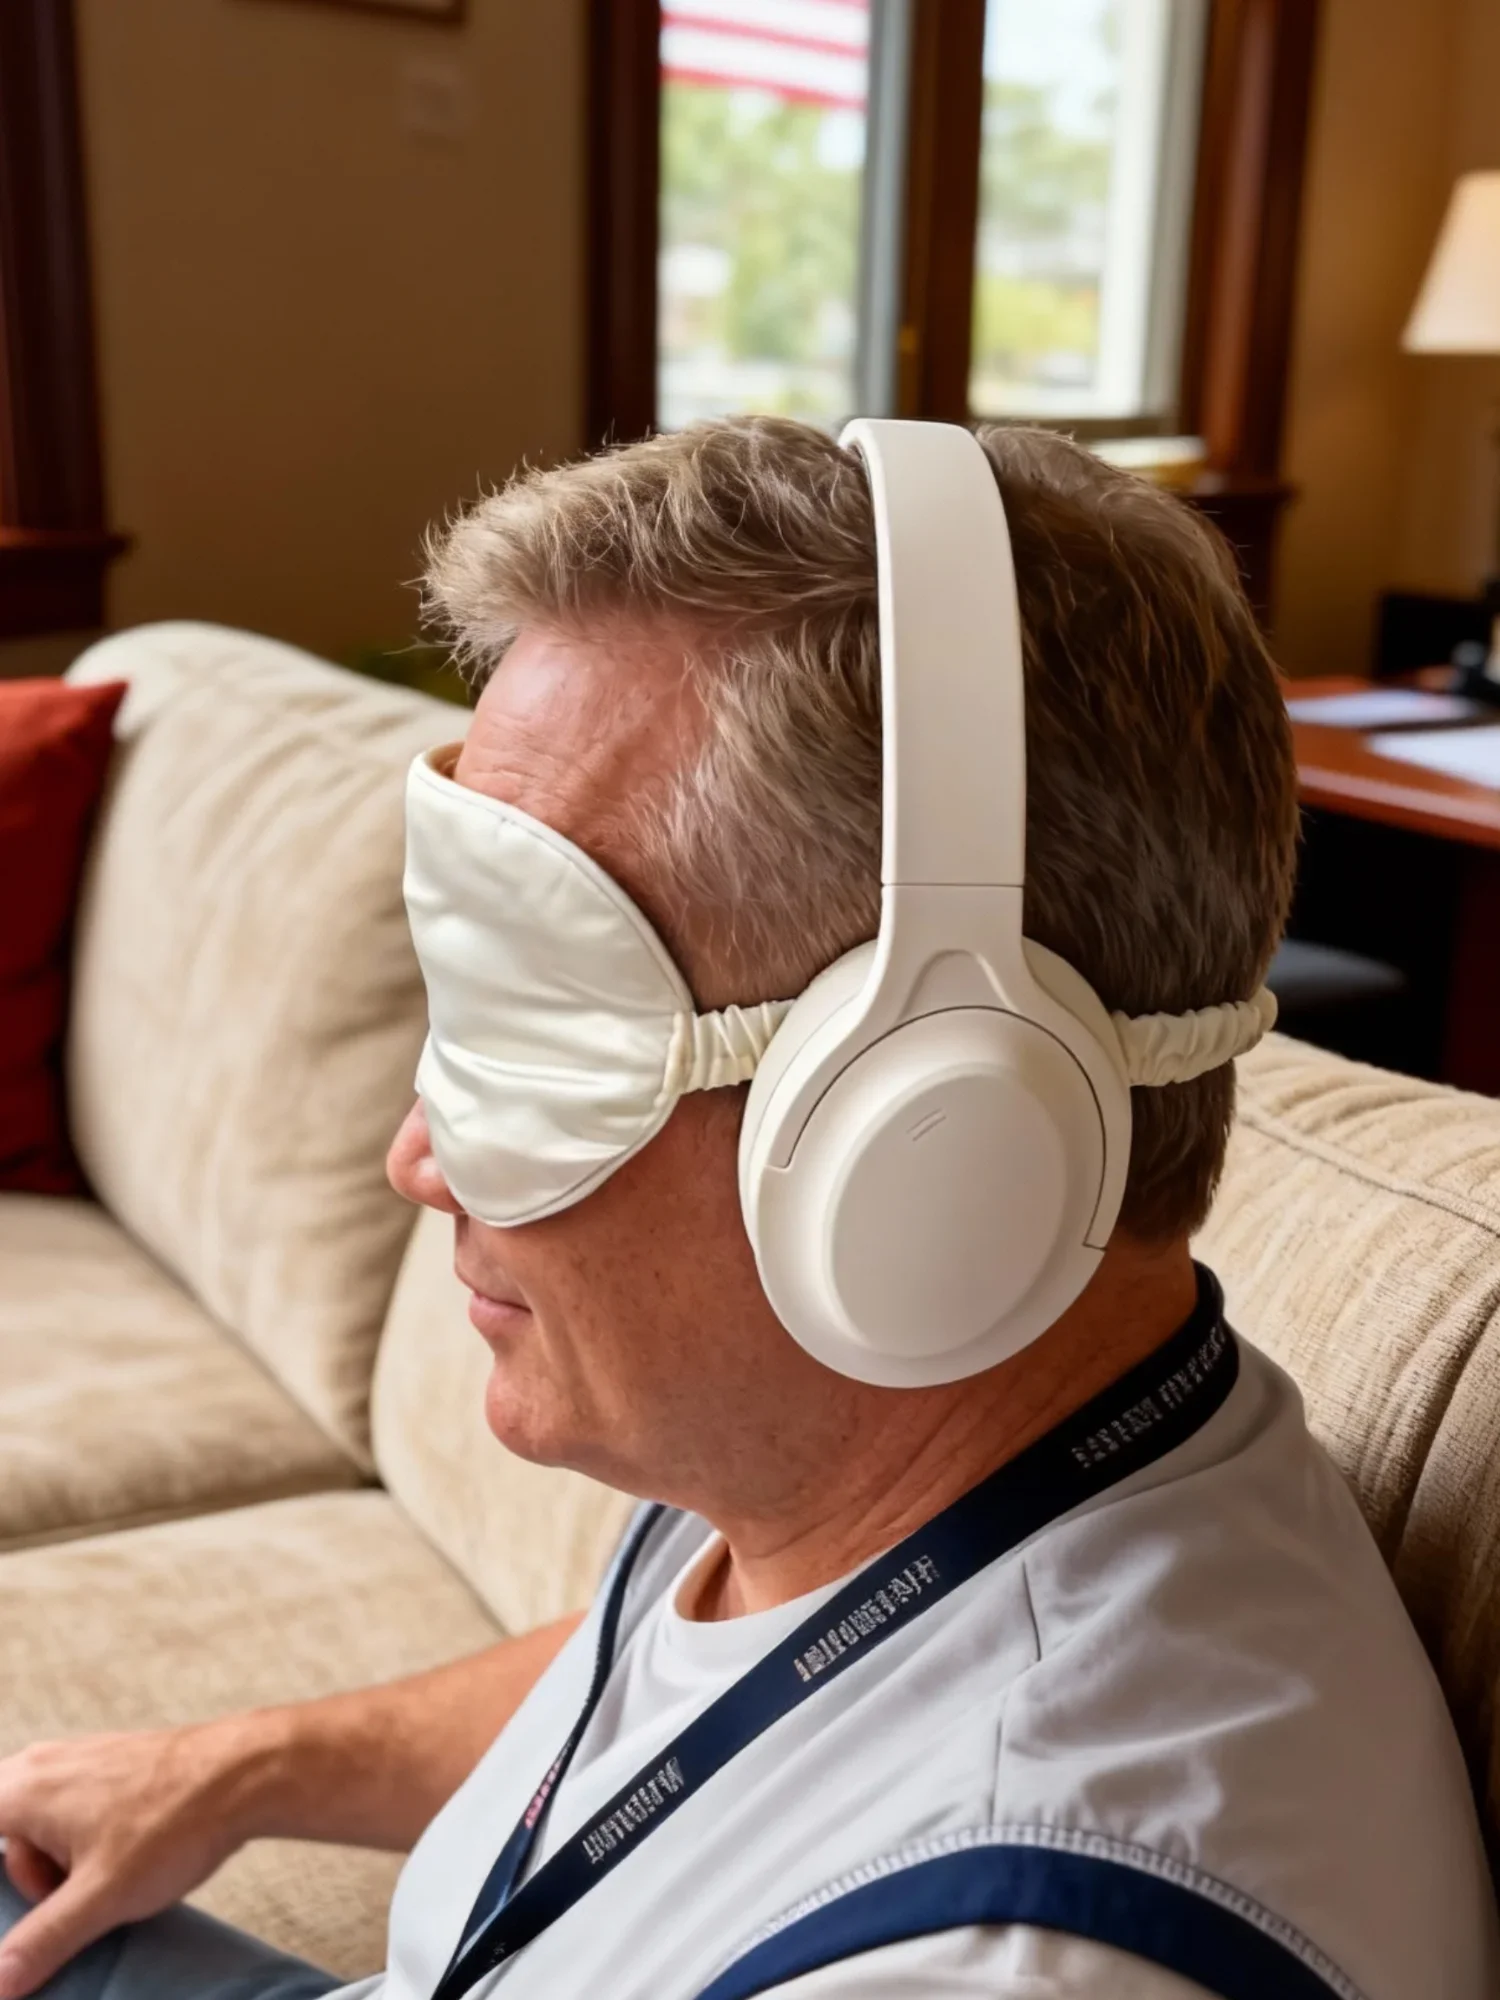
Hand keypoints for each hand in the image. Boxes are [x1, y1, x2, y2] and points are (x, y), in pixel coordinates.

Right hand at [0, 1721, 265, 1998]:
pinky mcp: (113, 1768)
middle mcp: (43, 1765)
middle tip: (63, 1903)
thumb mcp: (100, 1897)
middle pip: (7, 1844)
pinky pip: (76, 1817)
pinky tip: (125, 1864)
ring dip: (60, 1869)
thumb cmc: (173, 1823)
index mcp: (22, 1788)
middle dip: (27, 1882)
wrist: (246, 1772)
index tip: (39, 1905)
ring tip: (105, 1886)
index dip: (3, 1885)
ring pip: (43, 1833)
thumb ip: (41, 1941)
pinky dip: (86, 1848)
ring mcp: (80, 1761)